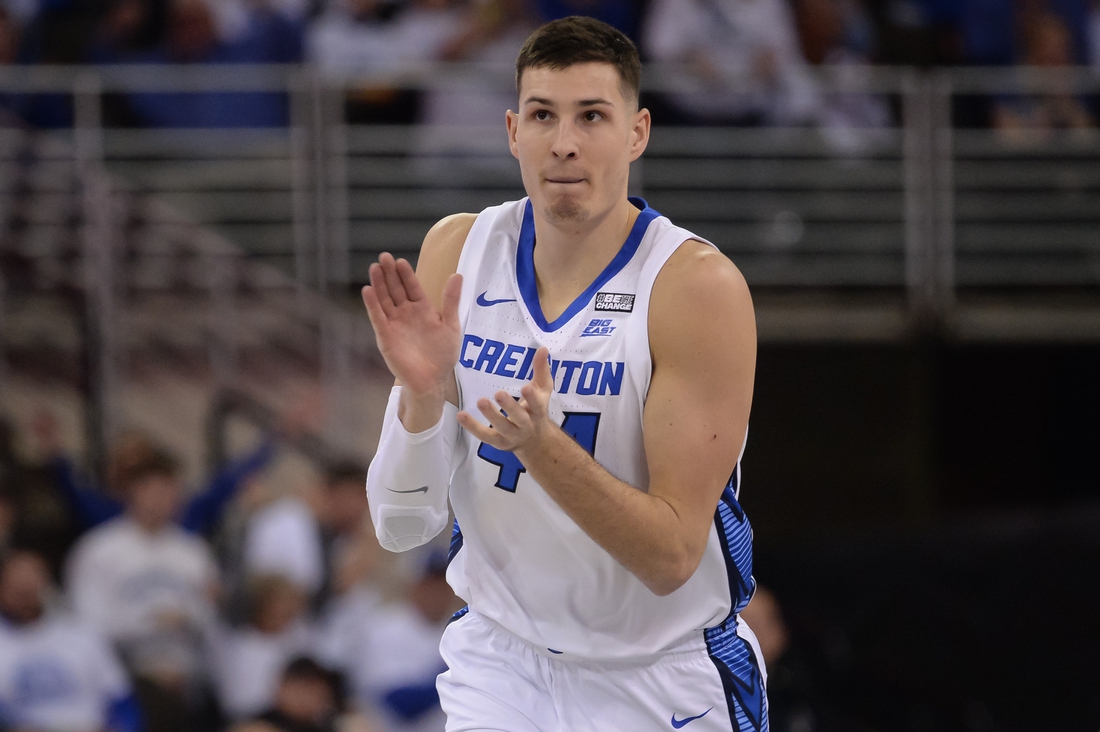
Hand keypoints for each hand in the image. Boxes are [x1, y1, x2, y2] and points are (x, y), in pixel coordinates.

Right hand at [361, 253, 462, 396]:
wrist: (432, 380)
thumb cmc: (443, 354)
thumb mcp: (451, 325)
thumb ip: (451, 300)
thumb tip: (457, 275)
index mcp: (422, 309)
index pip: (412, 287)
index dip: (406, 274)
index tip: (400, 261)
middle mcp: (406, 313)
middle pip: (395, 289)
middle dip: (389, 274)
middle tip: (383, 257)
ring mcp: (394, 324)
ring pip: (384, 300)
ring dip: (379, 284)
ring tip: (374, 268)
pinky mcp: (385, 336)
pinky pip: (378, 318)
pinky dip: (372, 305)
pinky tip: (368, 290)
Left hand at [457, 347, 553, 456]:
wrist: (535, 442)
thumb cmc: (536, 409)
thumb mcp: (542, 389)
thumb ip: (541, 369)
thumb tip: (542, 348)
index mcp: (538, 411)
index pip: (537, 404)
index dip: (532, 397)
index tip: (526, 387)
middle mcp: (527, 425)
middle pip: (519, 418)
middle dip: (509, 407)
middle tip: (498, 393)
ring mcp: (512, 436)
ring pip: (502, 427)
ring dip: (491, 415)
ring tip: (481, 401)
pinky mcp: (498, 443)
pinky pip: (485, 435)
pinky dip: (473, 427)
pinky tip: (461, 415)